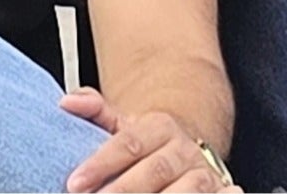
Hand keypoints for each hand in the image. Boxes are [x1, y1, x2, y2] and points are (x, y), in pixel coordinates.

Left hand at [61, 90, 236, 192]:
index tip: (74, 183)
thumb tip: (67, 102)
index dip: (100, 165)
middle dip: (124, 191)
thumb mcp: (124, 125)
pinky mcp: (220, 192)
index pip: (127, 144)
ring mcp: (204, 174)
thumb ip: (96, 112)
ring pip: (187, 191)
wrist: (189, 151)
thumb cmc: (148, 146)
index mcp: (159, 127)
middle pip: (155, 171)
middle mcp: (184, 149)